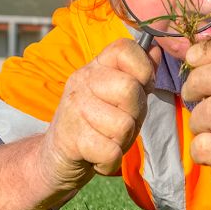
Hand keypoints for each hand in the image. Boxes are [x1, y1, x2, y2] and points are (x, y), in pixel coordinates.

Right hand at [39, 39, 153, 190]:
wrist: (56, 157)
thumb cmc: (96, 124)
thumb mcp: (119, 95)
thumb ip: (139, 74)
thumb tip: (154, 50)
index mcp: (97, 66)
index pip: (125, 49)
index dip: (143, 69)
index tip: (140, 88)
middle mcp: (82, 80)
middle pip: (130, 89)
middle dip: (136, 114)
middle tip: (122, 123)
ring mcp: (74, 108)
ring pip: (123, 124)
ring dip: (123, 141)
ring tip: (107, 140)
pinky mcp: (70, 139)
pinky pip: (111, 151)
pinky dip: (111, 161)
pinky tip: (98, 156)